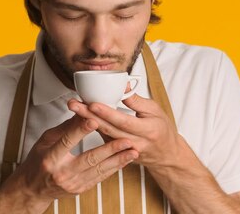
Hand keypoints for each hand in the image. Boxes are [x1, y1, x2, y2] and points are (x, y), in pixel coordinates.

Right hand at [0, 114, 137, 210]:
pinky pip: (100, 178)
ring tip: (132, 150)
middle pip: (88, 158)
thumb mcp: (46, 140)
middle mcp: (62, 172)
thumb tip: (81, 112)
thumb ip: (65, 128)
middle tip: (125, 139)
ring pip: (99, 170)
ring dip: (118, 160)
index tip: (94, 120)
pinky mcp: (80, 189)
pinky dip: (114, 168)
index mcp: (50, 158)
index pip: (67, 141)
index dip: (81, 130)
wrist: (33, 189)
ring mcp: (72, 183)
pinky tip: (124, 160)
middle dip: (109, 149)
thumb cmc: (38, 161)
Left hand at [68, 95, 188, 167]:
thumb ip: (136, 100)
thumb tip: (122, 85)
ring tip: (74, 108)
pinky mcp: (118, 152)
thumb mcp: (154, 110)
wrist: (165, 154)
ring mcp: (125, 150)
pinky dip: (91, 127)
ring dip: (86, 121)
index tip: (92, 103)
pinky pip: (103, 138)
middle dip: (88, 115)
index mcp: (146, 130)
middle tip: (73, 104)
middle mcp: (134, 142)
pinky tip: (80, 117)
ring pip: (103, 134)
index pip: (123, 121)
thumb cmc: (161, 128)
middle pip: (108, 128)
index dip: (107, 113)